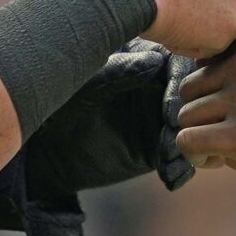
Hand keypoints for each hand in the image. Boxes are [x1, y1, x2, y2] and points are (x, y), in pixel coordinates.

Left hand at [23, 42, 193, 198]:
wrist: (44, 154)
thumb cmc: (60, 107)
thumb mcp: (90, 86)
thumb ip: (121, 71)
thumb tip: (155, 59)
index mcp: (141, 63)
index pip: (176, 66)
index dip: (180, 87)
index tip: (171, 110)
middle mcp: (155, 88)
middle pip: (191, 97)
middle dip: (190, 118)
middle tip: (173, 138)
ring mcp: (157, 120)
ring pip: (190, 127)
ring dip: (189, 143)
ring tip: (169, 160)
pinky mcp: (154, 150)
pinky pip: (179, 156)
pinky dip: (182, 166)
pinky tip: (170, 176)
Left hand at [175, 23, 235, 191]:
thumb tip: (188, 80)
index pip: (200, 58)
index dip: (212, 86)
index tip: (235, 104)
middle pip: (188, 89)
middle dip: (205, 114)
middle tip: (232, 132)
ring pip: (186, 116)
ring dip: (204, 137)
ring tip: (232, 149)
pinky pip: (188, 141)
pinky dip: (198, 155)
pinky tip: (225, 161)